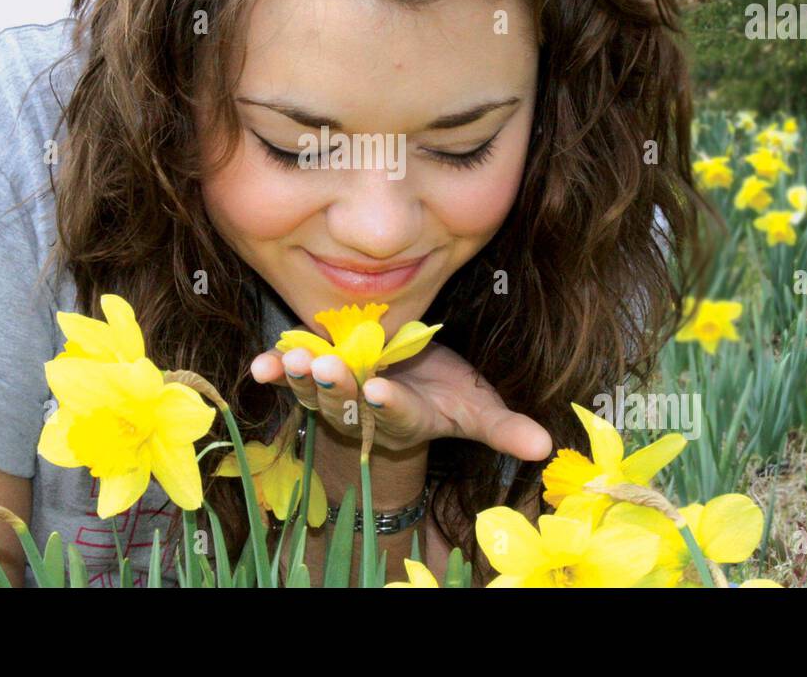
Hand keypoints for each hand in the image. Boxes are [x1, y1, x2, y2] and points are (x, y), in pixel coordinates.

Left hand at [250, 338, 552, 460]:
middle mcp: (365, 414)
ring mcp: (336, 397)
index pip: (397, 415)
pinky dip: (274, 372)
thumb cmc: (442, 396)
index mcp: (405, 419)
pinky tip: (259, 365)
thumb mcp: (475, 410)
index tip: (380, 392)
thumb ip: (502, 428)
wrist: (402, 388)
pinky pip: (291, 377)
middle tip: (328, 367)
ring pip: (315, 391)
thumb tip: (546, 447)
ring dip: (302, 377)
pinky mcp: (315, 377)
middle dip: (337, 387)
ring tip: (291, 359)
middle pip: (349, 405)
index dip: (389, 405)